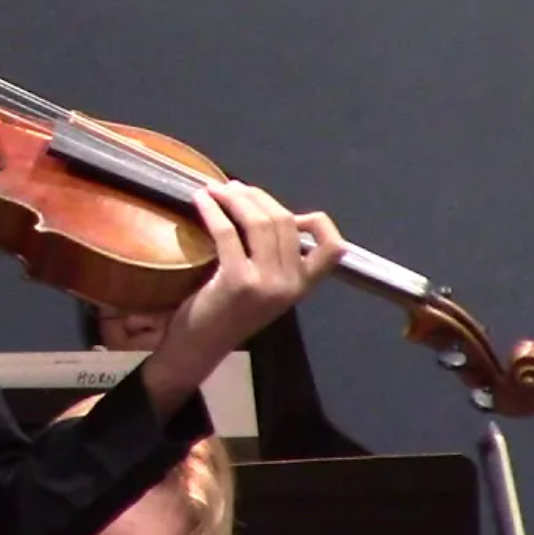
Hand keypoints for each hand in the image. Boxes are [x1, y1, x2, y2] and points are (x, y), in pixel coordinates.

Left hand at [141, 180, 344, 416]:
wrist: (200, 347)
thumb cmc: (227, 313)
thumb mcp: (263, 288)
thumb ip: (275, 258)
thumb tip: (270, 213)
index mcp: (303, 286)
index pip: (333, 249)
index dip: (318, 223)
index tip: (289, 210)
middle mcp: (291, 284)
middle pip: (284, 222)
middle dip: (257, 197)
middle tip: (232, 187)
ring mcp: (266, 283)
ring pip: (258, 222)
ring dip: (234, 198)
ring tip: (215, 189)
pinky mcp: (237, 281)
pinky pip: (227, 232)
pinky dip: (213, 209)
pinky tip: (200, 199)